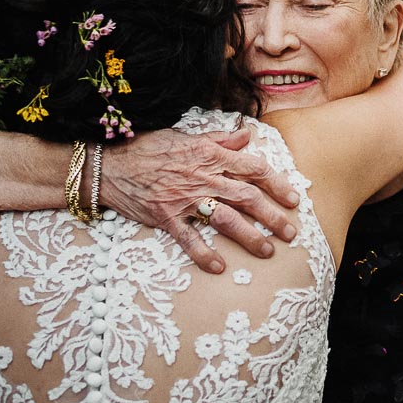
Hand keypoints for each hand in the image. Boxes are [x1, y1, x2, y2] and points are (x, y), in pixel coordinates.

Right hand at [99, 127, 299, 273]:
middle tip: (290, 232)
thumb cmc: (148, 148)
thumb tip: (247, 135)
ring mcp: (185, 199)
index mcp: (211, 155)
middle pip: (247, 197)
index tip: (293, 199)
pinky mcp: (166, 217)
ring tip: (267, 251)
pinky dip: (204, 254)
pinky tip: (219, 267)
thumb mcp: (187, 136)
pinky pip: (189, 239)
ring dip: (249, 237)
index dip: (277, 184)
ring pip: (226, 219)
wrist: (109, 164)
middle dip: (273, 216)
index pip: (253, 168)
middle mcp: (203, 177)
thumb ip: (220, 139)